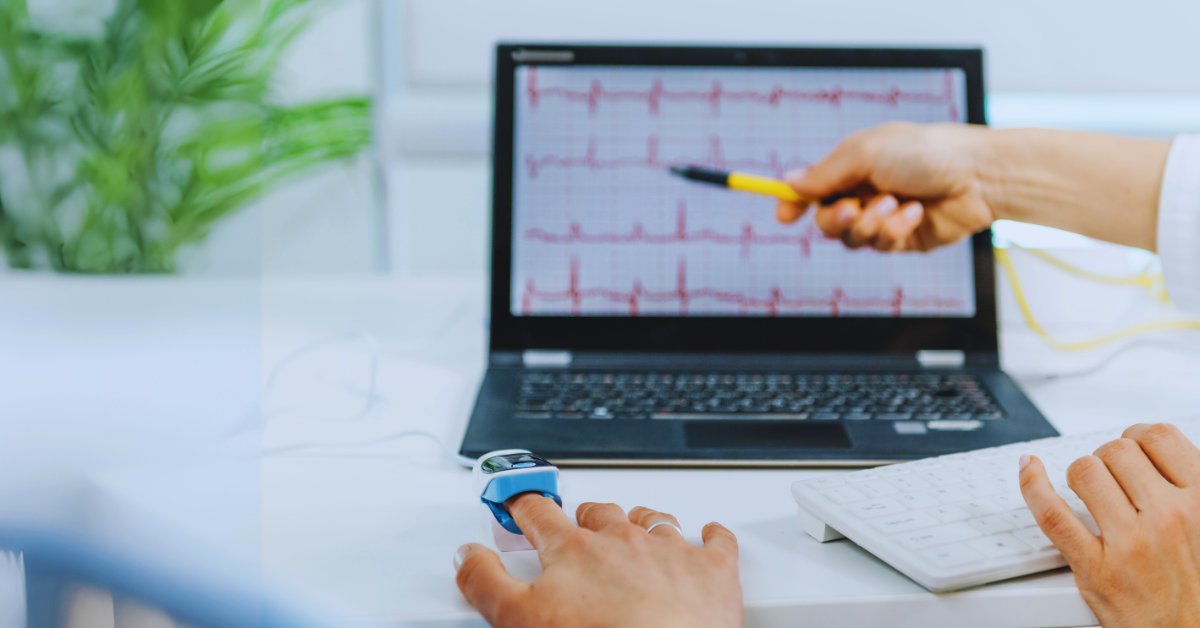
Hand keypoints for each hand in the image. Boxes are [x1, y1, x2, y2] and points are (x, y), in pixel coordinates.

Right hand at [454, 495, 742, 627]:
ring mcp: (669, 551)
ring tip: (635, 528)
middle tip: (576, 526)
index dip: (523, 505)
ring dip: (642, 521)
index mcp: (573, 549)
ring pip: (653, 520)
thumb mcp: (518, 621)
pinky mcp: (711, 570)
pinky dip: (711, 535)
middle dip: (584, 517)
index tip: (516, 501)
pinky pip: (717, 540)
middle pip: (598, 512)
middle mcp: (621, 538)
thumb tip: (468, 556)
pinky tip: (709, 534)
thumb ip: (486, 583)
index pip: (539, 513)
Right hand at [776, 122, 994, 251]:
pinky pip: (881, 245)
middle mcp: (865, 192)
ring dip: (871, 222)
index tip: (783, 216)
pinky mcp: (903, 239)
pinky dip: (895, 229)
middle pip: (825, 221)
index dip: (793, 203)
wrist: (978, 176)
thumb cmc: (926, 152)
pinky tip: (915, 213)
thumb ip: (825, 173)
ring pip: (852, 238)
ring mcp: (884, 217)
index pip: (812, 189)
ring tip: (896, 204)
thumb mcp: (866, 152)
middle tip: (852, 207)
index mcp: (853, 167)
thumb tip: (789, 182)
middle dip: (835, 218)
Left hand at [1019, 423, 1199, 626]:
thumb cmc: (1192, 583)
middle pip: (1116, 451)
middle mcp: (1169, 518)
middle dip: (1106, 459)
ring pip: (1084, 471)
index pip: (1158, 436)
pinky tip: (1029, 469)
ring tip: (1087, 492)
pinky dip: (1032, 484)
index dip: (1136, 437)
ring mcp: (1129, 543)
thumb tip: (1147, 447)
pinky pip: (1051, 512)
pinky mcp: (1094, 567)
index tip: (1129, 448)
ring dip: (1079, 475)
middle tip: (1109, 481)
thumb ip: (1181, 486)